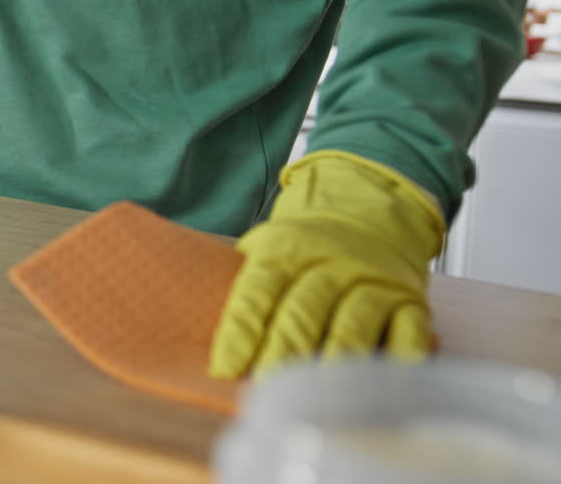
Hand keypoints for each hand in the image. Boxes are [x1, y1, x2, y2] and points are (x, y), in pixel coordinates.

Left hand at [208, 150, 445, 378]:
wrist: (370, 212)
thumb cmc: (305, 250)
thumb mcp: (267, 250)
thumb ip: (243, 288)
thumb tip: (199, 338)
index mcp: (285, 249)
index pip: (257, 289)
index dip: (241, 330)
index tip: (224, 368)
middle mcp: (330, 262)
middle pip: (303, 311)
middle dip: (282, 352)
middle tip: (265, 389)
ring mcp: (372, 281)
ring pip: (351, 324)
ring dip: (331, 362)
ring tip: (313, 397)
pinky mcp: (409, 301)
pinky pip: (407, 333)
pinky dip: (396, 361)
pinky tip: (379, 387)